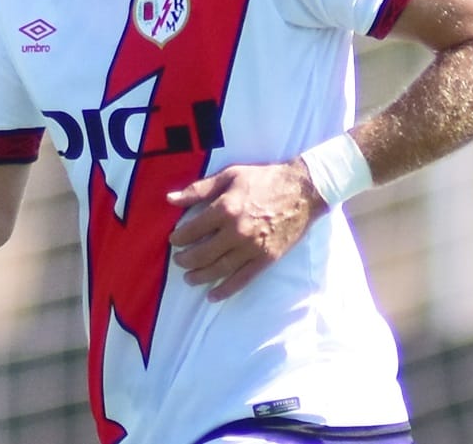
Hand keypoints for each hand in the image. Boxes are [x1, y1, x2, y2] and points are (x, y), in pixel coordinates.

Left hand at [166, 161, 326, 301]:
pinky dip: (225, 290)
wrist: (302, 190)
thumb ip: (199, 189)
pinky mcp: (266, 259)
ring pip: (219, 269)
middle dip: (185, 260)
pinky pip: (242, 279)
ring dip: (200, 276)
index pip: (193, 230)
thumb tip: (170, 199)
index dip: (179, 238)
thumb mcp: (230, 175)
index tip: (174, 240)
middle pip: (202, 253)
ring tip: (189, 278)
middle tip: (178, 260)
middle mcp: (236, 231)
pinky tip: (212, 295)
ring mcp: (252, 248)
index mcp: (225, 208)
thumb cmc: (264, 179)